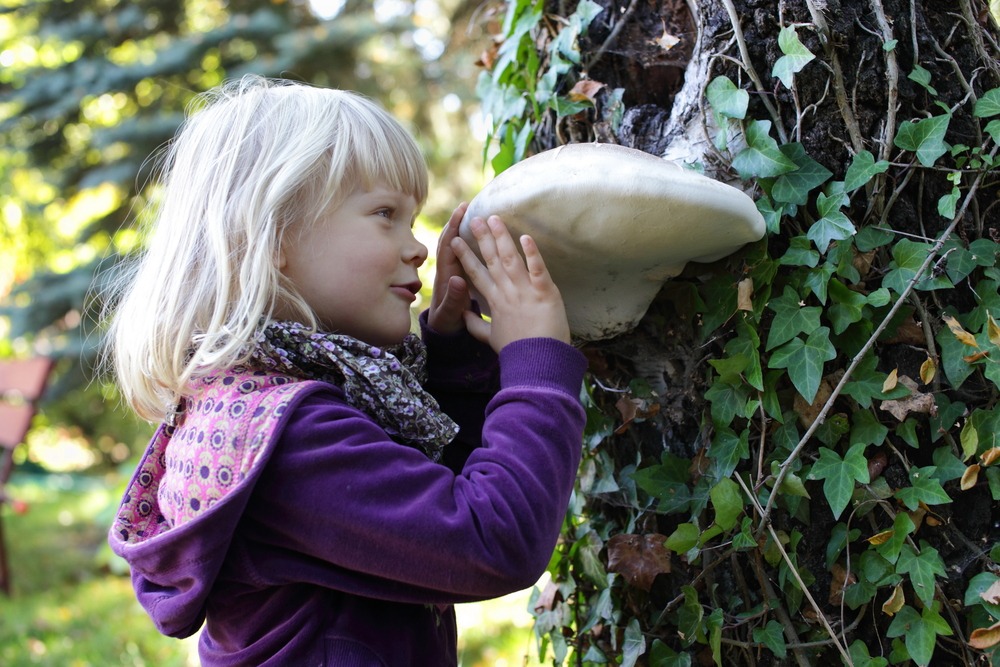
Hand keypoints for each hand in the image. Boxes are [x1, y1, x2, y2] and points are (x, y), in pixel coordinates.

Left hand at [427, 203, 471, 333]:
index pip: (448, 246)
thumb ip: (454, 299)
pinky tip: (477, 234)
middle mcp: (447, 269)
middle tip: (467, 204)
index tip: (462, 211)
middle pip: (449, 240)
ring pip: (454, 245)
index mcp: (445, 275)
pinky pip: (461, 253)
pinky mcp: (458, 275)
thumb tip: (458, 280)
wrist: (443, 331)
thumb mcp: (451, 314)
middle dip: (456, 221)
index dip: (453, 227)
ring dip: (460, 228)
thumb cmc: (447, 323)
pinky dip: (467, 240)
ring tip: (471, 213)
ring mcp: (452, 271)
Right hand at [451, 215, 570, 351]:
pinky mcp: (544, 293)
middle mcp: (507, 293)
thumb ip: (475, 325)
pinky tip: (525, 237)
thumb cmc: (516, 352)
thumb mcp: (491, 338)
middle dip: (481, 238)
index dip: (464, 257)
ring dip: (502, 237)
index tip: (454, 240)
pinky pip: (537, 269)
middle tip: (473, 218)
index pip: (476, 274)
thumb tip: (463, 316)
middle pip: (491, 260)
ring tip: (494, 218)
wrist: (537, 363)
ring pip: (511, 259)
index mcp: (494, 302)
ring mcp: (525, 292)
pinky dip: (532, 253)